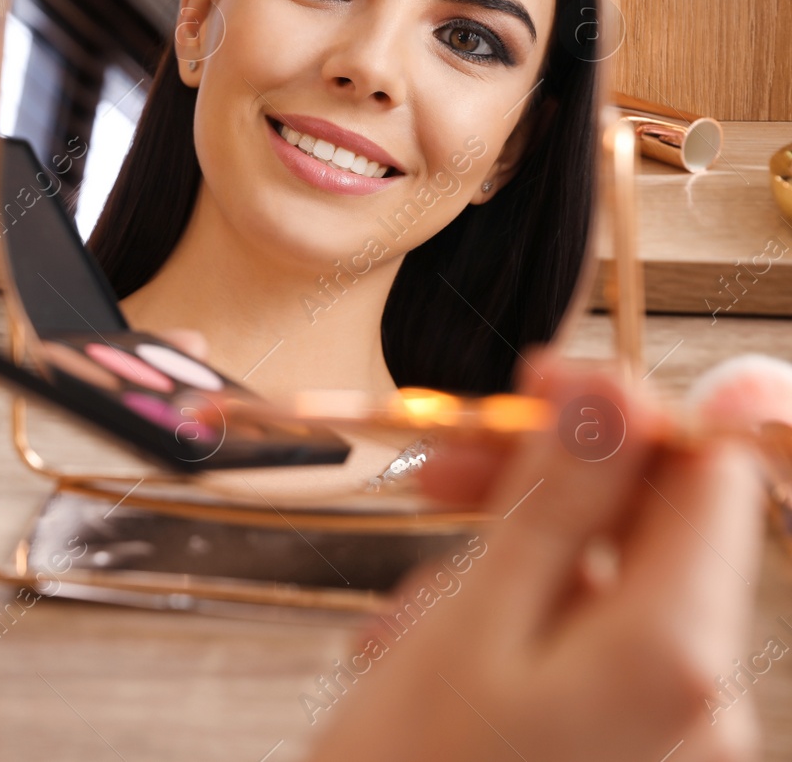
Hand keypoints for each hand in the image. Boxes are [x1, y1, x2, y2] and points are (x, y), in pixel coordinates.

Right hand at [305, 351, 771, 761]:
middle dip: (547, 492)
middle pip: (653, 536)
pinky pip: (594, 664)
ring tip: (403, 618)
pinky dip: (517, 639)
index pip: (714, 477)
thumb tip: (618, 391)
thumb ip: (559, 504)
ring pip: (607, 597)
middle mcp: (711, 705)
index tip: (531, 391)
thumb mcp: (469, 622)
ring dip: (507, 572)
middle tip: (439, 473)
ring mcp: (681, 746)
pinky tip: (429, 657)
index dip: (625, 417)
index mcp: (678, 654)